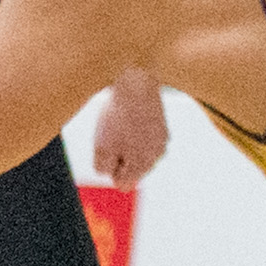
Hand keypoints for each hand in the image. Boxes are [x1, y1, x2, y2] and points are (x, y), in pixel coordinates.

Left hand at [88, 69, 169, 185]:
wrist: (137, 82)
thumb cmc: (117, 116)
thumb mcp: (101, 146)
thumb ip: (104, 168)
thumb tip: (112, 176)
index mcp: (143, 165)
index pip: (123, 184)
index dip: (111, 169)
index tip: (108, 150)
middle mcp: (157, 156)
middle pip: (132, 169)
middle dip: (121, 156)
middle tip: (114, 134)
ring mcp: (163, 140)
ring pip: (139, 152)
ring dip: (129, 143)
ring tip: (122, 122)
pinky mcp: (163, 126)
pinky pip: (145, 137)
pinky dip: (137, 130)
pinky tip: (132, 115)